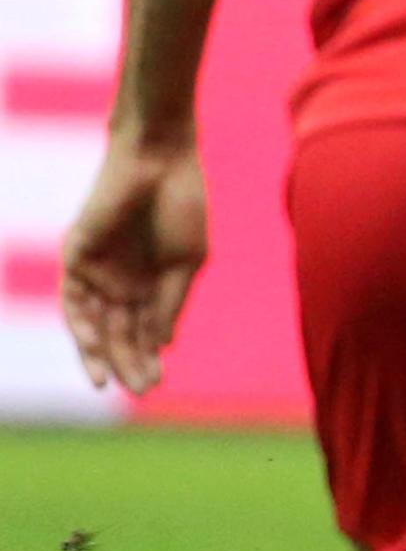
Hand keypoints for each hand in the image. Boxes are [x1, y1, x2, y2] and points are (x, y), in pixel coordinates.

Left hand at [61, 135, 208, 394]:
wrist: (160, 161)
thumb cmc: (183, 205)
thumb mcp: (186, 262)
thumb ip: (170, 302)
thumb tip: (162, 344)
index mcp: (153, 280)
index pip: (145, 328)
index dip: (149, 357)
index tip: (157, 384)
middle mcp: (123, 279)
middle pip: (119, 331)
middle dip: (129, 361)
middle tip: (141, 390)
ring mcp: (99, 269)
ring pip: (93, 322)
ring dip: (100, 352)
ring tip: (110, 381)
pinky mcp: (77, 255)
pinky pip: (73, 299)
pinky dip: (80, 324)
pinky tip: (94, 346)